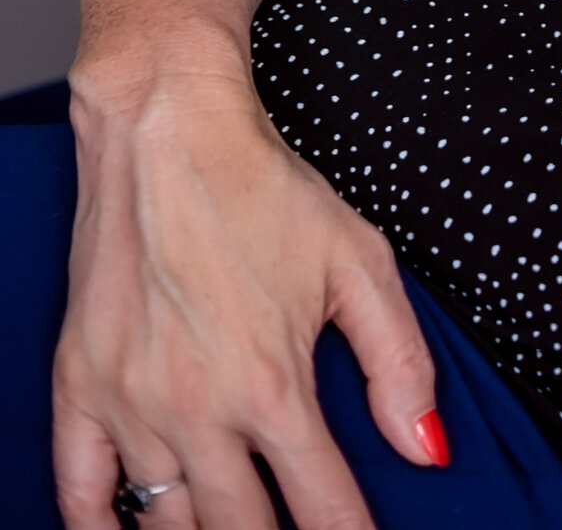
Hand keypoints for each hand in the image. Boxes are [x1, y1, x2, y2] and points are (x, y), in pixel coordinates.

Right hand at [53, 56, 445, 529]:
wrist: (165, 129)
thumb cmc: (261, 187)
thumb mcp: (359, 259)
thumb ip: (398, 360)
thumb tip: (425, 448)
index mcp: (273, 385)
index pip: (323, 510)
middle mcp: (200, 409)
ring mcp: (132, 403)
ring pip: (167, 525)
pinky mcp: (80, 385)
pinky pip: (78, 492)